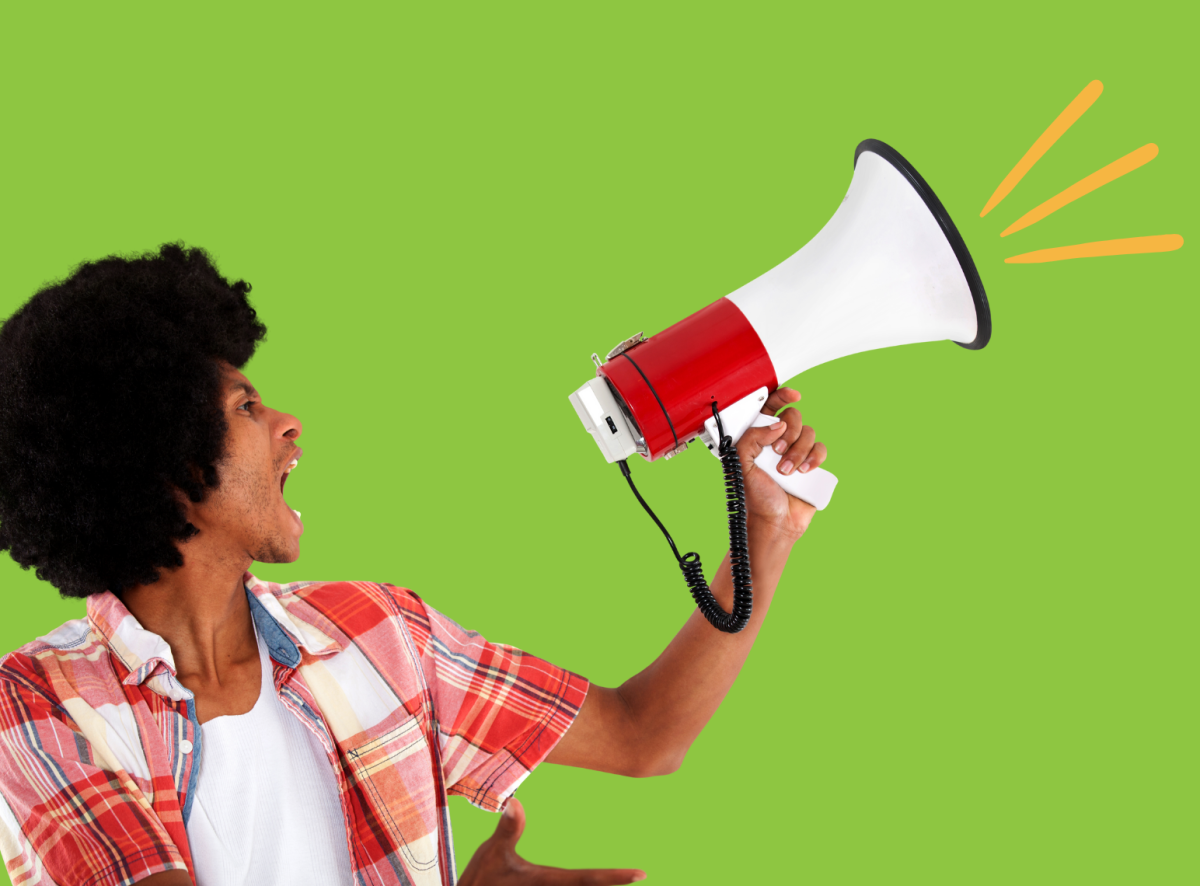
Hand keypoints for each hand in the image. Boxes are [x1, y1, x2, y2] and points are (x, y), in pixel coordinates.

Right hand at [459, 798, 645, 885]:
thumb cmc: (479, 882)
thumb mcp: (492, 854)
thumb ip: (508, 830)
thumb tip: (515, 801)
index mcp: (547, 881)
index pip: (589, 878)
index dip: (616, 876)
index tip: (641, 873)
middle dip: (614, 884)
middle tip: (640, 877)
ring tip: (622, 881)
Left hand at [733, 387, 827, 540]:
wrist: (775, 522)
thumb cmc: (755, 497)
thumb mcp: (741, 464)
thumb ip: (751, 438)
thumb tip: (776, 425)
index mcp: (759, 438)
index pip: (771, 408)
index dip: (782, 396)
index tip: (792, 394)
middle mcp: (779, 442)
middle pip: (794, 417)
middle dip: (788, 435)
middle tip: (776, 454)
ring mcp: (797, 452)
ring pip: (809, 433)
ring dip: (798, 452)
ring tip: (786, 471)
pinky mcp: (812, 464)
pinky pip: (821, 449)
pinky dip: (814, 458)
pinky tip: (803, 472)